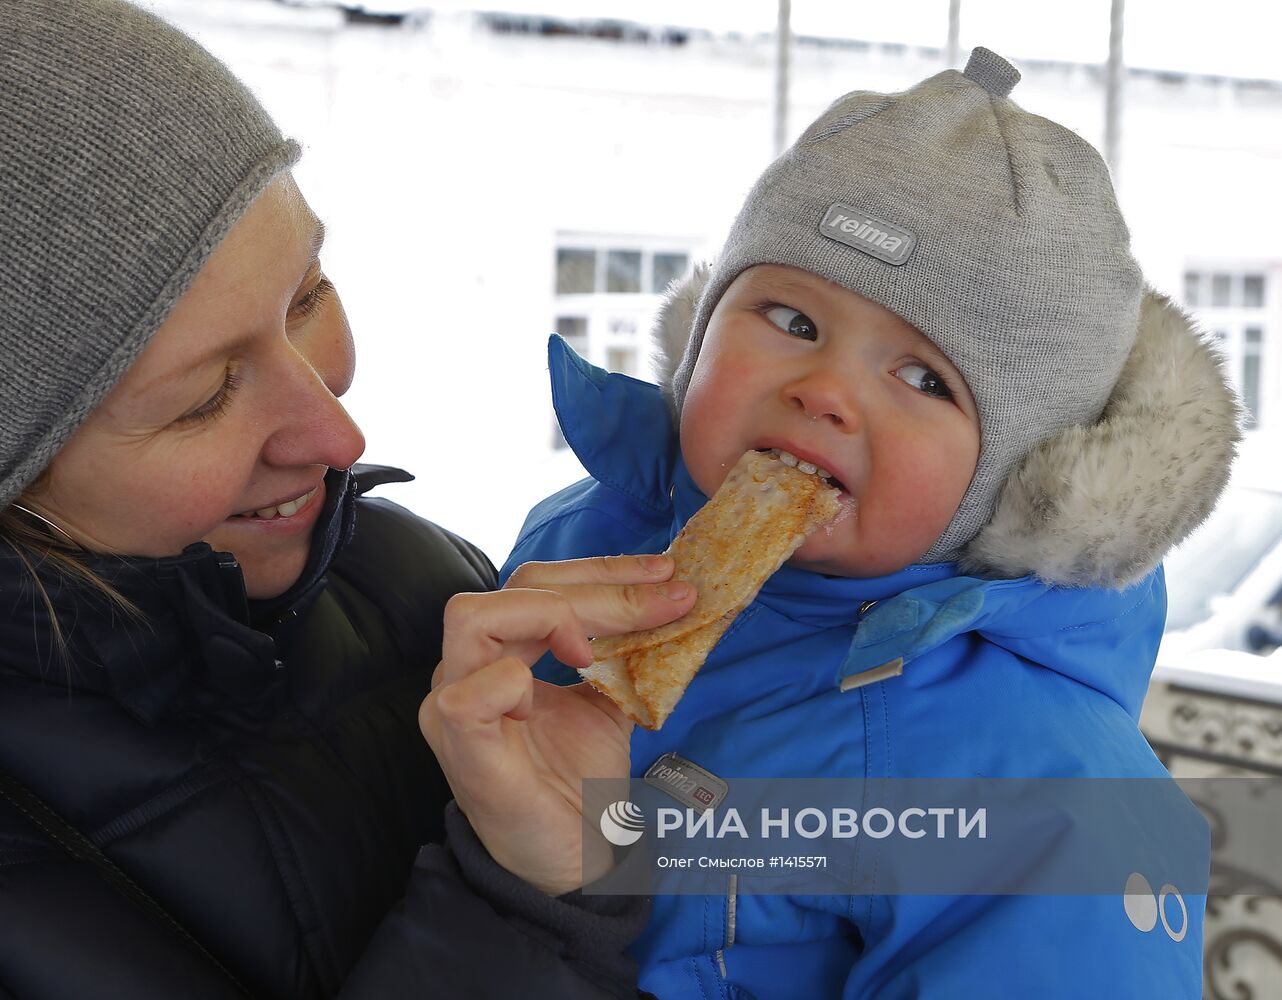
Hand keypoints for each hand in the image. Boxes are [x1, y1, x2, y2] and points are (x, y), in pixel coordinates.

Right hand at [419, 554, 695, 895]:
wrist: (575, 860)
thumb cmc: (580, 783)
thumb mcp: (611, 700)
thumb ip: (626, 651)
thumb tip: (673, 597)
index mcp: (501, 652)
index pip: (540, 582)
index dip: (605, 571)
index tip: (667, 574)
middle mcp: (467, 669)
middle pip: (517, 587)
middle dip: (600, 587)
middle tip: (667, 601)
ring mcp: (453, 706)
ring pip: (473, 617)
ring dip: (552, 618)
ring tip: (593, 653)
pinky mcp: (459, 747)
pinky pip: (468, 692)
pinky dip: (512, 682)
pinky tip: (545, 699)